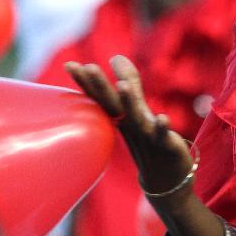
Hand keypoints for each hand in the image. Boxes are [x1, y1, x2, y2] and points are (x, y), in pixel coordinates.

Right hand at [65, 56, 193, 198]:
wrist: (164, 179)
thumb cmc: (148, 141)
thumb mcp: (137, 110)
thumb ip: (130, 83)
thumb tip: (116, 56)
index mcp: (121, 118)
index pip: (101, 98)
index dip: (86, 82)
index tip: (70, 65)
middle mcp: (130, 126)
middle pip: (113, 105)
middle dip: (100, 87)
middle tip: (87, 67)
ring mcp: (146, 136)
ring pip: (136, 118)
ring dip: (129, 102)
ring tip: (121, 85)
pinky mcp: (165, 146)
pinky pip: (162, 136)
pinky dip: (162, 127)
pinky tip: (163, 117)